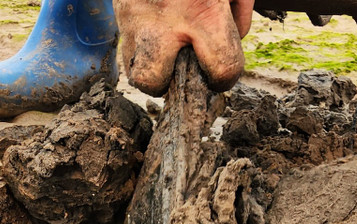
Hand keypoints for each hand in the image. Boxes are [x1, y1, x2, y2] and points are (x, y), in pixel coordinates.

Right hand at [114, 0, 254, 95]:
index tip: (222, 67)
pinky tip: (156, 28)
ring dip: (152, 66)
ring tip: (167, 47)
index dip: (225, 75)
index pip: (220, 69)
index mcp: (202, 12)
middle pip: (153, 82)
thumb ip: (238, 8)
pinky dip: (141, 44)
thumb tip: (236, 36)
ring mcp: (133, 16)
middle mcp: (162, 20)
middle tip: (184, 63)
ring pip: (132, 69)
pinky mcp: (119, 9)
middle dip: (170, 82)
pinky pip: (126, 44)